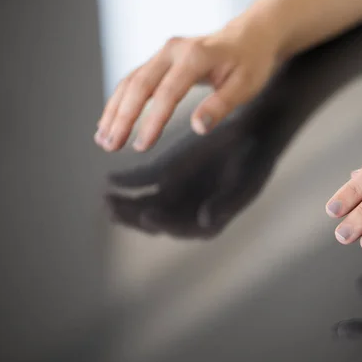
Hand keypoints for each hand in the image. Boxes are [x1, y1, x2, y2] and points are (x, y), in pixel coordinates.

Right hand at [95, 25, 277, 151]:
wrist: (249, 36)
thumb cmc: (250, 61)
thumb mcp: (245, 85)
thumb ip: (221, 105)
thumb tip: (199, 127)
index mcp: (195, 57)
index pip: (167, 93)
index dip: (152, 121)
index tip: (141, 145)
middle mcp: (173, 51)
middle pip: (139, 85)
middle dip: (122, 117)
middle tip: (110, 145)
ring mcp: (164, 53)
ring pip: (131, 81)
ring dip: (114, 110)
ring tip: (103, 139)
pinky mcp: (160, 60)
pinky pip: (134, 79)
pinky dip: (120, 100)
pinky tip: (110, 120)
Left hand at [105, 125, 275, 237]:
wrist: (253, 133)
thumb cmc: (254, 162)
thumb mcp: (244, 183)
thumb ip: (224, 204)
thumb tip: (205, 221)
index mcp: (207, 222)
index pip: (181, 228)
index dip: (164, 223)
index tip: (147, 215)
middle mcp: (187, 212)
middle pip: (156, 220)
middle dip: (133, 217)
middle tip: (114, 209)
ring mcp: (175, 193)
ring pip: (144, 203)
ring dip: (125, 203)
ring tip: (107, 199)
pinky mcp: (166, 173)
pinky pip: (143, 180)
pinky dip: (127, 180)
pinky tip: (112, 179)